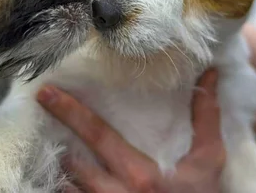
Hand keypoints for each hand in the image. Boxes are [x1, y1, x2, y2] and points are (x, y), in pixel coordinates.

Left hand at [36, 69, 224, 192]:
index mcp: (139, 174)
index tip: (46, 94)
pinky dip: (70, 188)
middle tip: (46, 115)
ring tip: (56, 146)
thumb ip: (205, 116)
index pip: (97, 135)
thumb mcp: (208, 158)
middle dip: (59, 140)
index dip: (70, 112)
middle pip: (74, 164)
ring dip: (63, 167)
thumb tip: (210, 74)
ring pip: (70, 187)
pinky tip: (69, 177)